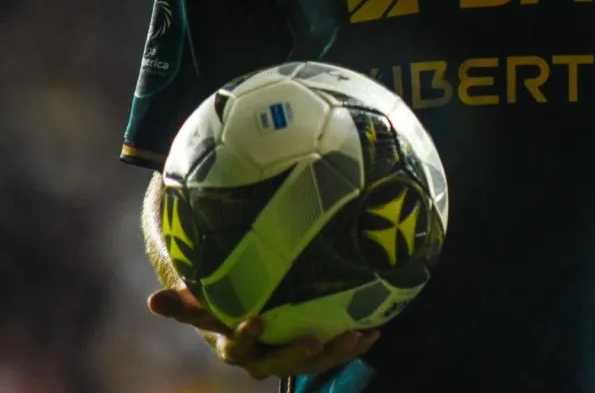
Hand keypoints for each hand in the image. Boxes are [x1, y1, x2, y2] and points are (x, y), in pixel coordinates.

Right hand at [148, 288, 379, 379]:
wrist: (245, 323)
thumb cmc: (219, 306)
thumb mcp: (200, 305)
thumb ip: (181, 305)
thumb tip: (151, 301)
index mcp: (234, 347)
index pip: (237, 345)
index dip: (246, 335)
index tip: (257, 319)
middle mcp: (261, 360)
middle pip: (280, 362)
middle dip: (299, 353)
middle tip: (316, 339)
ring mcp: (287, 357)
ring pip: (313, 362)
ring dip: (336, 351)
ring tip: (357, 336)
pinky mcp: (310, 353)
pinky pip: (333, 353)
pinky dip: (353, 344)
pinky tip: (375, 331)